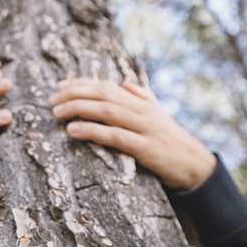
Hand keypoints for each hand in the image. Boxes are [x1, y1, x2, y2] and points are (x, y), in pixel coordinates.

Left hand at [49, 78, 216, 190]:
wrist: (194, 164)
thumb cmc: (170, 140)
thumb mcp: (157, 115)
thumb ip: (142, 97)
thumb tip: (124, 83)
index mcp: (140, 102)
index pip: (106, 86)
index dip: (81, 84)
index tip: (59, 86)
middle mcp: (141, 110)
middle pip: (103, 95)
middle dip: (74, 94)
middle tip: (52, 100)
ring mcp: (143, 128)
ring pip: (107, 111)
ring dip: (79, 109)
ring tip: (57, 113)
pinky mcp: (145, 148)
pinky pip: (115, 136)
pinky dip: (93, 131)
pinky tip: (74, 131)